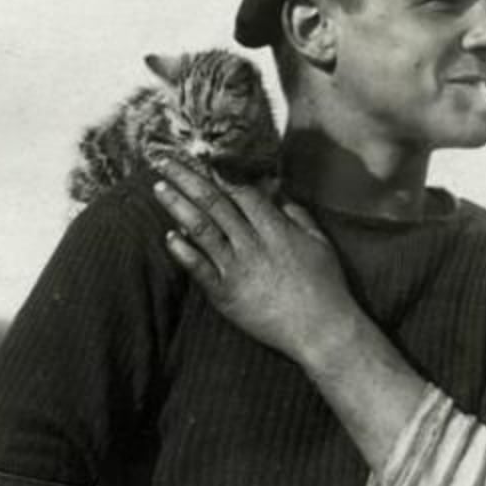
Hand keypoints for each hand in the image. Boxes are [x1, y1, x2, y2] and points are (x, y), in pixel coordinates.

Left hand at [153, 158, 355, 367]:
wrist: (321, 330)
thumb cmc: (326, 286)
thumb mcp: (320, 244)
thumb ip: (298, 216)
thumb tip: (280, 194)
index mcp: (276, 229)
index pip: (242, 192)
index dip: (220, 172)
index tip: (201, 156)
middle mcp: (253, 244)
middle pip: (214, 203)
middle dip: (187, 179)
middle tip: (165, 162)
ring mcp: (237, 269)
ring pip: (201, 230)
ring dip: (178, 207)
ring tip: (159, 188)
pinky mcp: (226, 295)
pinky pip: (199, 269)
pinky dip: (183, 251)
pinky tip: (170, 236)